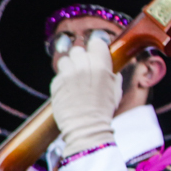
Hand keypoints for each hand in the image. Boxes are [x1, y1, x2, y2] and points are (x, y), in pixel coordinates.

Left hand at [50, 38, 121, 154]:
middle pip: (78, 50)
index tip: (95, 54)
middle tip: (84, 70)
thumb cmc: (103, 111)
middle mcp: (82, 66)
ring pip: (65, 60)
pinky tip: (68, 91)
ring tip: (74, 80)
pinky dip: (62, 81)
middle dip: (81, 58)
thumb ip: (111, 74)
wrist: (85, 127)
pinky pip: (58, 75)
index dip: (95, 49)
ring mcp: (67, 74)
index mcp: (100, 65)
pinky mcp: (55, 83)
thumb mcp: (115, 90)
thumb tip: (109, 66)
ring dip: (69, 67)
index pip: (96, 43)